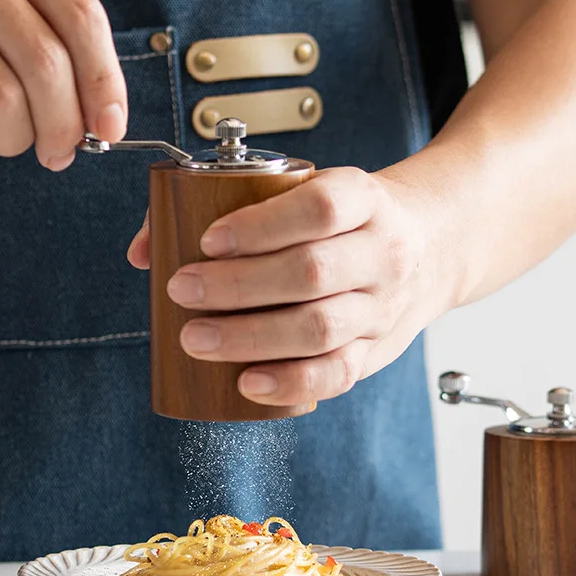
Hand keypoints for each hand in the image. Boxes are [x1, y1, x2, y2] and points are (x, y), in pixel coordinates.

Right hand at [0, 0, 125, 169]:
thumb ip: (37, 28)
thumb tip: (92, 115)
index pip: (81, 18)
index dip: (106, 84)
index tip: (110, 129)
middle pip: (47, 68)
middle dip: (65, 129)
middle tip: (58, 153)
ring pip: (3, 99)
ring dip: (16, 138)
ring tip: (6, 136)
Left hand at [129, 167, 454, 405]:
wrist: (428, 248)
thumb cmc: (345, 222)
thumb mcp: (309, 192)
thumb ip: (228, 208)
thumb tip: (146, 249)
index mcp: (364, 200)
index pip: (320, 208)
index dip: (260, 225)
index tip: (208, 239)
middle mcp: (381, 254)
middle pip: (311, 272)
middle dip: (237, 286)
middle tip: (181, 290)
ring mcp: (380, 308)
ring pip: (319, 328)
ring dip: (250, 338)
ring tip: (195, 338)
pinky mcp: (373, 352)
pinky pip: (337, 375)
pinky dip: (289, 382)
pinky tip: (246, 383)